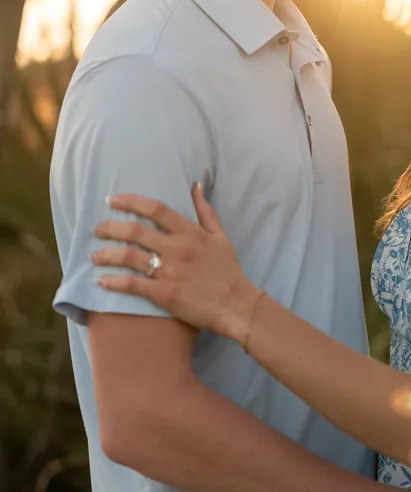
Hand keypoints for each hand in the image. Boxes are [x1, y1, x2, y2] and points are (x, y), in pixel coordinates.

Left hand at [92, 185, 260, 343]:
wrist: (236, 306)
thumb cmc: (228, 271)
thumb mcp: (220, 237)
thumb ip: (205, 211)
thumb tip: (195, 185)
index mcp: (190, 233)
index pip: (156, 210)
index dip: (131, 201)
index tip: (112, 200)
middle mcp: (177, 249)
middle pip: (135, 232)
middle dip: (110, 228)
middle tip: (97, 229)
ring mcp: (169, 272)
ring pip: (129, 257)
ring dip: (107, 255)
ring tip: (94, 255)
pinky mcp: (164, 294)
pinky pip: (132, 285)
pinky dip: (114, 282)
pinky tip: (101, 280)